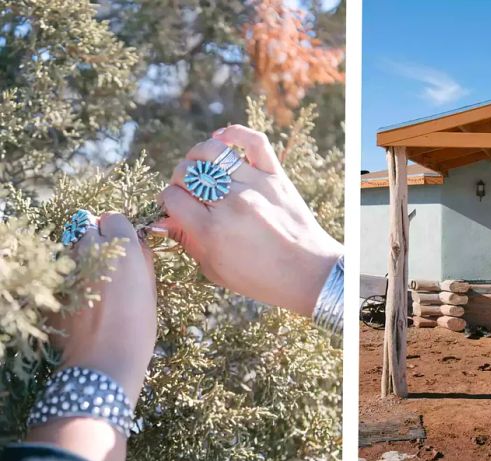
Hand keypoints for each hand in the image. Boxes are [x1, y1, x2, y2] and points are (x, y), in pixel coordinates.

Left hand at [27, 213, 156, 459]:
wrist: (104, 362)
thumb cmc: (137, 328)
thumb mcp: (150, 289)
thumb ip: (143, 259)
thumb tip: (139, 242)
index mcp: (122, 248)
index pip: (114, 217)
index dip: (119, 229)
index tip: (125, 243)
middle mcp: (92, 250)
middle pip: (88, 225)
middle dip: (98, 236)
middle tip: (109, 258)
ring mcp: (69, 267)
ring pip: (73, 245)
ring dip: (83, 253)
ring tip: (95, 277)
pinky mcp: (54, 284)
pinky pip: (63, 268)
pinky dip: (72, 274)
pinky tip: (83, 295)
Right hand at [157, 125, 341, 315]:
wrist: (308, 274)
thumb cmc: (260, 278)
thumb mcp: (215, 270)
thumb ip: (187, 241)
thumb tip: (162, 219)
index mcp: (211, 231)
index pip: (172, 198)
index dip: (167, 201)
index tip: (173, 206)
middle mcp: (230, 204)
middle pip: (187, 173)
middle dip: (179, 180)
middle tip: (187, 191)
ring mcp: (254, 186)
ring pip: (212, 151)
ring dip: (197, 155)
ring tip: (199, 167)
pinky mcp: (276, 176)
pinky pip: (254, 141)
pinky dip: (234, 132)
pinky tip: (222, 139)